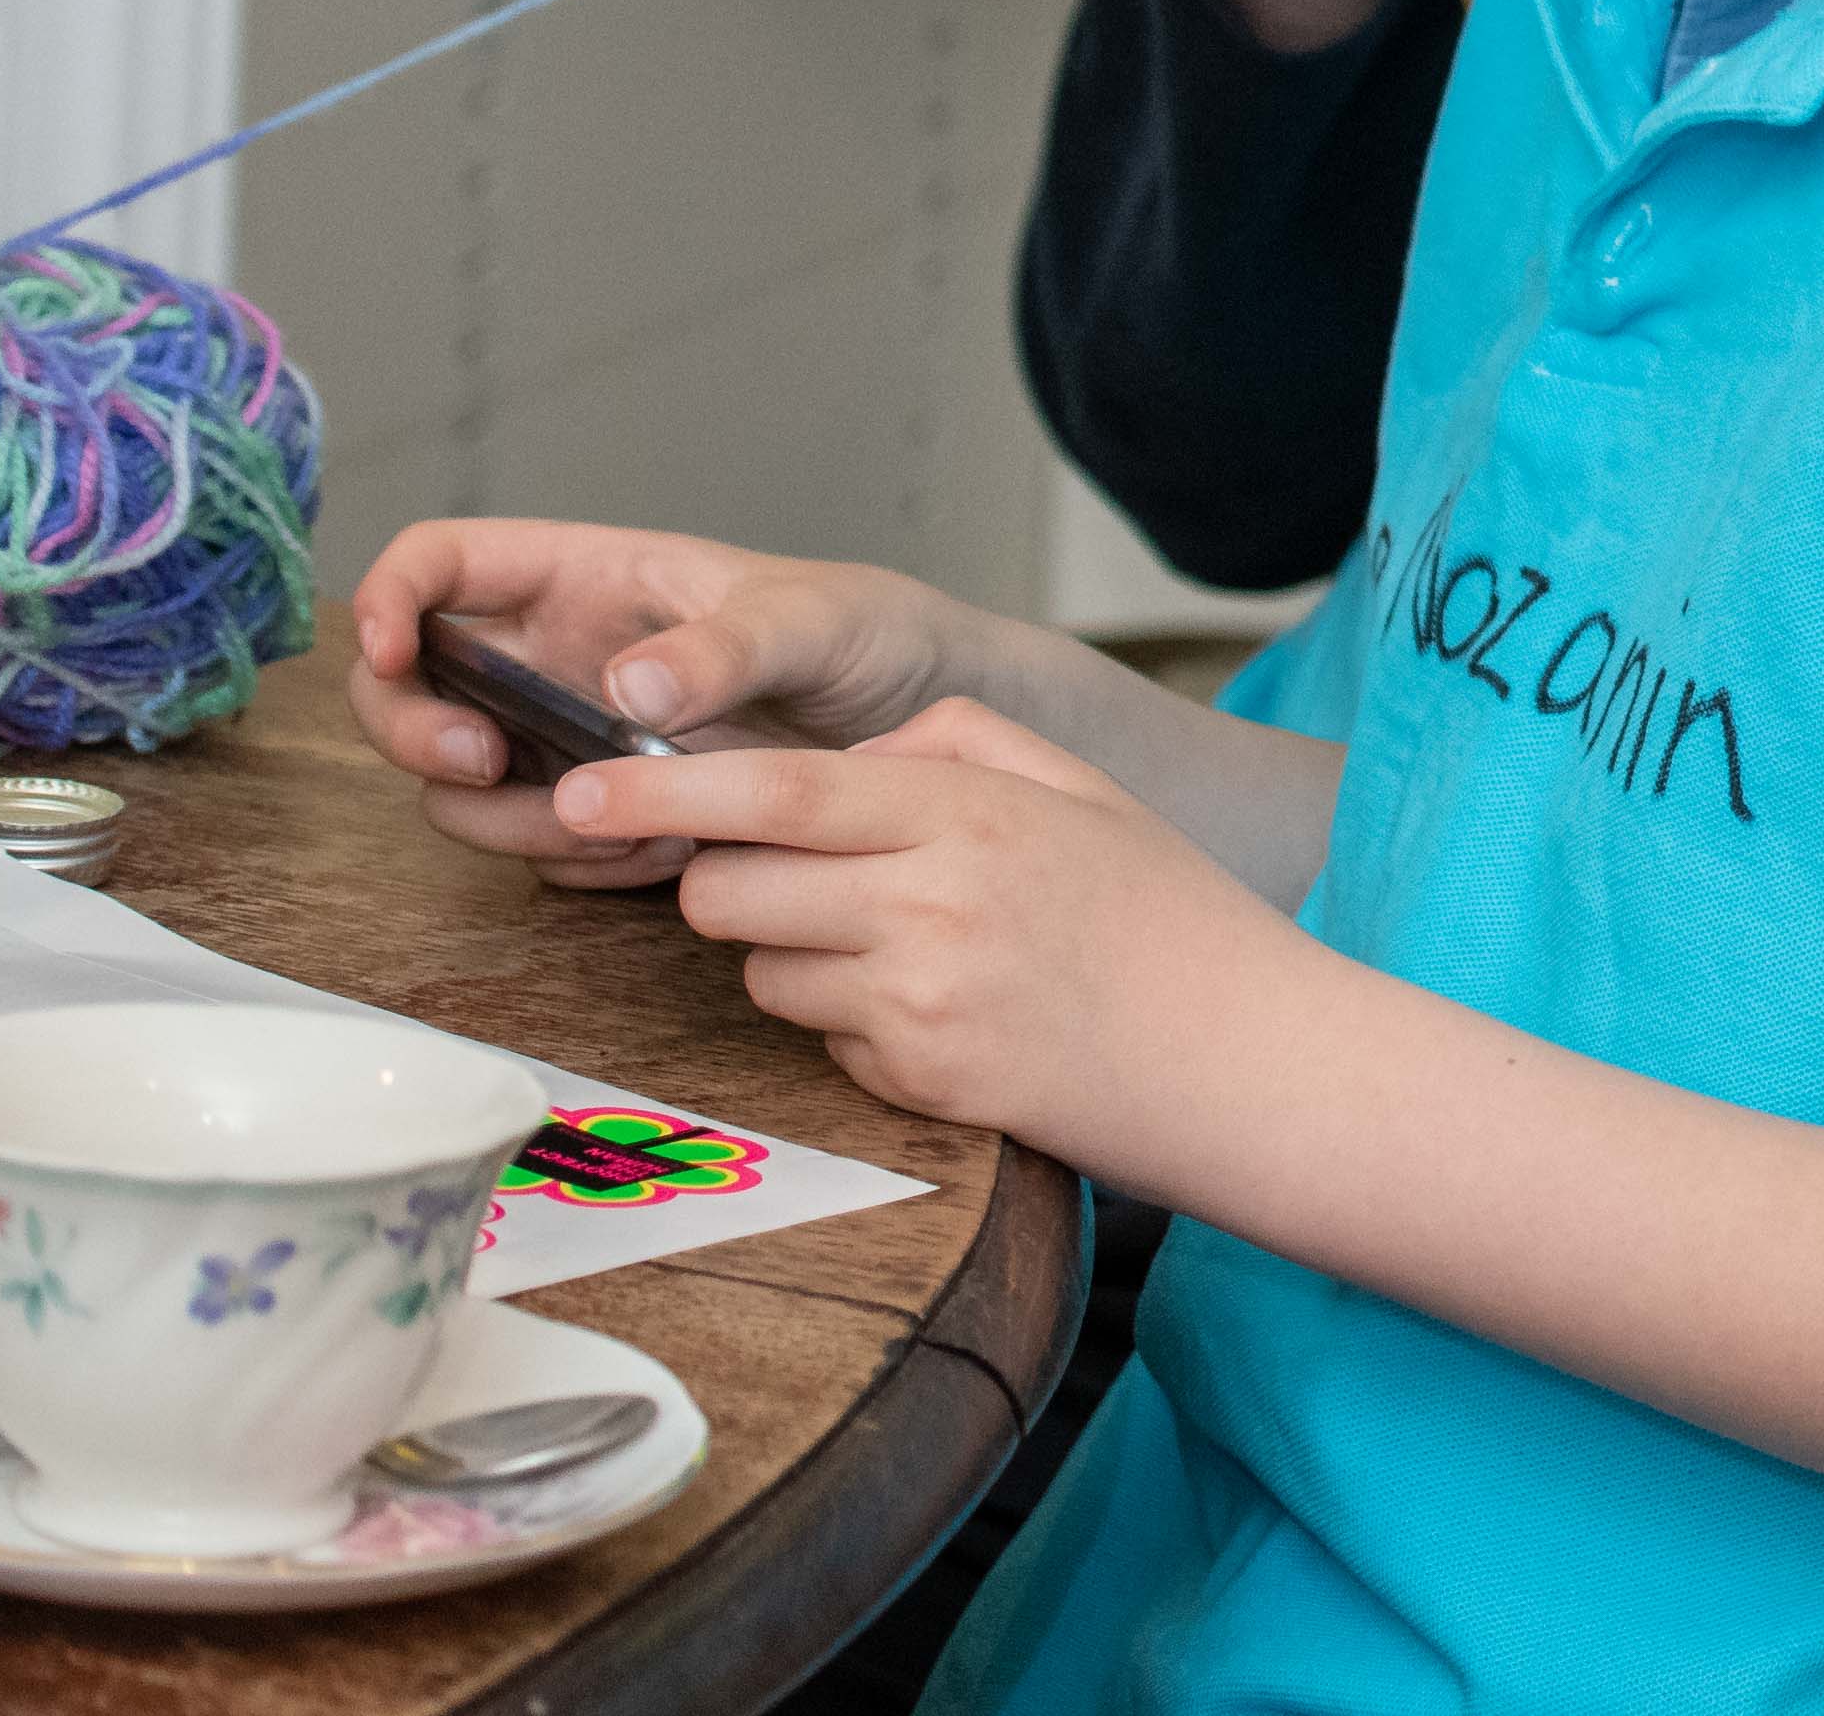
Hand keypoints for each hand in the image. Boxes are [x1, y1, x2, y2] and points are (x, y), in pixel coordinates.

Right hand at [344, 521, 984, 892]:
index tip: (390, 650)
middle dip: (419, 732)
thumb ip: (728, 646)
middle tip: (487, 764)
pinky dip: (583, 861)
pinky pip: (544, 850)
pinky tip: (666, 854)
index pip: (443, 561)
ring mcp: (572, 741)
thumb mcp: (818, 622)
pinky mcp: (605, 811)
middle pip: (413, 690)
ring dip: (510, 818)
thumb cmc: (874, 637)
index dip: (390, 597)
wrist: (929, 728)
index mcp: (589, 577)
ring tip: (623, 822)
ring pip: (465, 789)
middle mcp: (560, 659)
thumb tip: (628, 687)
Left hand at [563, 701, 1326, 1183]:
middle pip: (730, 888)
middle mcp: (932, 903)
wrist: (1248, 1059)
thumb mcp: (1085, 789)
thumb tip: (845, 760)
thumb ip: (958, 741)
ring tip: (912, 955)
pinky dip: (856, 1025)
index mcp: (973, 814)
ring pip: (761, 969)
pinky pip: (820, 1039)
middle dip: (732, 882)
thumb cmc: (1172, 919)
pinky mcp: (915, 1082)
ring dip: (797, 957)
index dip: (659, 791)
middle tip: (807, 882)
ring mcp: (919, 1001)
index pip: (778, 792)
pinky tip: (948, 1015)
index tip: (575, 791)